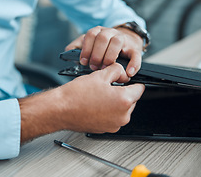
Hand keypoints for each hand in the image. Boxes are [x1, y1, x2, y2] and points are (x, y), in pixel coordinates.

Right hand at [19, 63, 144, 140]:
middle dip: (122, 92)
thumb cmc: (76, 95)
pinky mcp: (106, 129)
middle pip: (131, 99)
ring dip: (114, 102)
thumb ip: (116, 71)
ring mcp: (114, 125)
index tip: (125, 80)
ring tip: (98, 96)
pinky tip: (94, 104)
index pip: (140, 88)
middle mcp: (122, 116)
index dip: (131, 81)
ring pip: (122, 109)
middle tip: (106, 87)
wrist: (60, 109)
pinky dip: (107, 111)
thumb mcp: (99, 75)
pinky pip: (112, 117)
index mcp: (124, 100)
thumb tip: (121, 72)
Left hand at [65, 26, 143, 76]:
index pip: (90, 35)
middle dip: (96, 54)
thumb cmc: (102, 47)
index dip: (86, 49)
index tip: (83, 61)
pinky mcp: (134, 49)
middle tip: (93, 66)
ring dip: (109, 56)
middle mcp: (110, 32)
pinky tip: (129, 72)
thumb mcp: (89, 44)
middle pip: (102, 38)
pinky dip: (133, 64)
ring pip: (117, 42)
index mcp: (98, 31)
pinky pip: (135, 55)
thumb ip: (77, 47)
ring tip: (105, 68)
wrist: (124, 42)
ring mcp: (123, 39)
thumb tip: (67, 52)